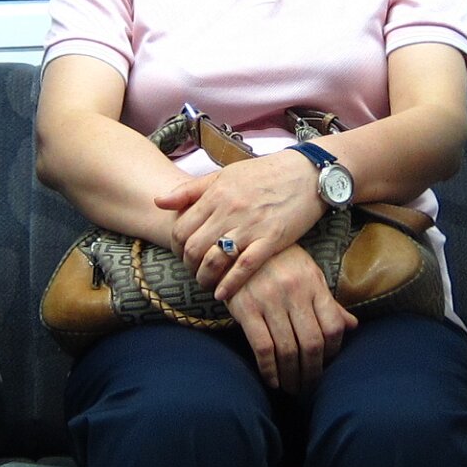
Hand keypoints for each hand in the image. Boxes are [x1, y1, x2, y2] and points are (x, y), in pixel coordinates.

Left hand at [159, 151, 325, 291]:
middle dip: (188, 265)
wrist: (307, 173)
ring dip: (205, 278)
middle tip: (193, 271)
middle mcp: (229, 210)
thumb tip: (158, 201)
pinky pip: (244, 268)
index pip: (181, 228)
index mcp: (216, 194)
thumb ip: (191, 190)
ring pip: (215, 260)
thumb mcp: (225, 175)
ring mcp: (250, 226)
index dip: (176, 247)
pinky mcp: (271, 240)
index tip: (183, 254)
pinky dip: (230, 284)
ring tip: (206, 283)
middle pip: (194, 248)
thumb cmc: (266, 174)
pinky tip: (223, 294)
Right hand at [225, 243, 353, 392]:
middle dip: (313, 372)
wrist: (238, 245)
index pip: (333, 327)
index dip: (333, 352)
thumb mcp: (309, 274)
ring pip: (288, 349)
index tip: (327, 364)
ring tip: (293, 389)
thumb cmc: (279, 261)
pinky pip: (263, 347)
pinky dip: (269, 370)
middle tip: (310, 387)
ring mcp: (269, 300)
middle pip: (312, 343)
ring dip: (291, 376)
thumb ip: (329, 303)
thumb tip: (353, 326)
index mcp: (313, 284)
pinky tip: (272, 381)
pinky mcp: (246, 309)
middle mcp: (294, 292)